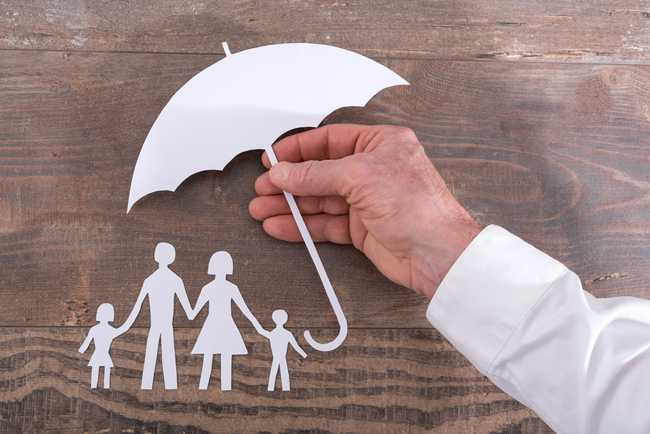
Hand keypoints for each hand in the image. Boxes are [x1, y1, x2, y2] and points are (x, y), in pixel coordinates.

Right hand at [249, 124, 480, 298]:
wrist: (437, 254)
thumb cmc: (416, 207)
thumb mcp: (360, 176)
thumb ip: (316, 174)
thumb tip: (284, 172)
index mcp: (380, 144)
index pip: (330, 141)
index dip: (298, 149)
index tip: (272, 159)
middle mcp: (372, 170)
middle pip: (320, 172)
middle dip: (289, 181)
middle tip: (262, 188)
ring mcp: (366, 201)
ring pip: (319, 200)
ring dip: (290, 206)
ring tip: (261, 209)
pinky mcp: (361, 229)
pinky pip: (324, 224)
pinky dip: (301, 226)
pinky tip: (280, 226)